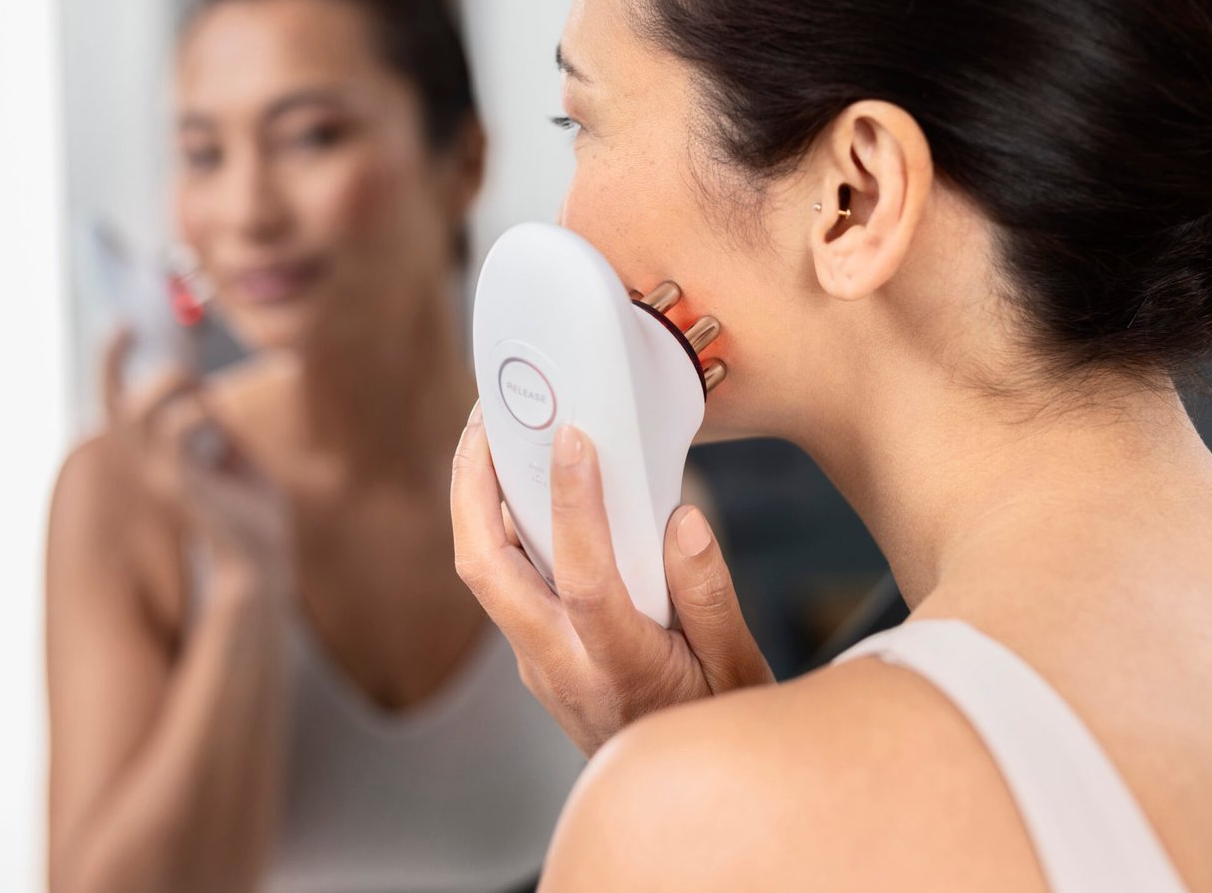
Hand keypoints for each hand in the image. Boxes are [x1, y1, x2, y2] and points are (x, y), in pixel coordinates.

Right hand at [99, 326, 291, 595]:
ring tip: (201, 388)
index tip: (123, 325)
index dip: (112, 363)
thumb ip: (212, 418)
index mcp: (156, 452)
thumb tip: (203, 386)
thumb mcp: (231, 447)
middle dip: (121, 363)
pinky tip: (214, 415)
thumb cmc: (247, 503)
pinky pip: (174, 434)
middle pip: (115, 404)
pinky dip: (195, 412)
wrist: (263, 552)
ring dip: (171, 385)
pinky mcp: (180, 486)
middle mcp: (147, 462)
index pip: (117, 402)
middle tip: (161, 346)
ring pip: (140, 413)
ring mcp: (160, 475)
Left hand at [451, 403, 772, 755]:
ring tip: (495, 432)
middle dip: (472, 486)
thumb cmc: (712, 727)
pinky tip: (522, 486)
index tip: (574, 439)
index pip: (582, 581)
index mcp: (619, 670)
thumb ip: (710, 598)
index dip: (574, 505)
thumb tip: (681, 523)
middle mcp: (559, 667)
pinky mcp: (533, 655)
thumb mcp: (739, 672)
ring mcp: (536, 663)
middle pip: (485, 571)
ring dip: (474, 500)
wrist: (679, 796)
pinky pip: (502, 582)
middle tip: (488, 417)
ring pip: (483, 575)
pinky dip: (499, 525)